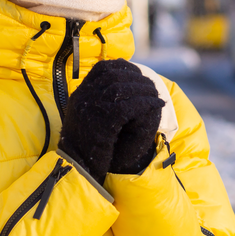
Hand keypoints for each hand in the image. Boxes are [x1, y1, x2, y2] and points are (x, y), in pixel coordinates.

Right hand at [57, 59, 161, 183]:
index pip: (103, 68)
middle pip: (115, 76)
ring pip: (122, 89)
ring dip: (144, 90)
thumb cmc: (84, 146)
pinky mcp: (103, 123)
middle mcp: (83, 97)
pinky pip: (129, 106)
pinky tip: (157, 105)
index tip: (137, 73)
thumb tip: (117, 87)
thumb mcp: (85, 118)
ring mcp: (91, 108)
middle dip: (137, 79)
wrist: (77, 168)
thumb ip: (97, 101)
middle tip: (152, 85)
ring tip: (157, 96)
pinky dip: (146, 103)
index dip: (123, 68)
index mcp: (80, 94)